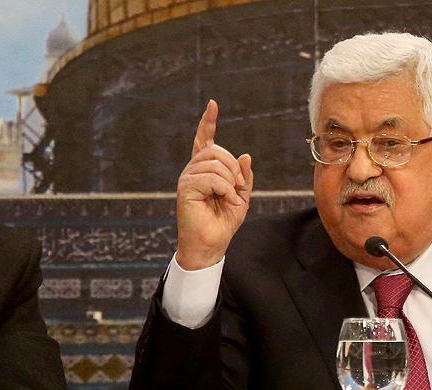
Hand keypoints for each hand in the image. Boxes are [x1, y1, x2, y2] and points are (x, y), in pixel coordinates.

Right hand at [176, 100, 253, 269]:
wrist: (212, 243)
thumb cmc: (224, 221)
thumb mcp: (241, 195)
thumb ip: (244, 176)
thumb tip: (245, 155)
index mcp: (206, 169)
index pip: (204, 140)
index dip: (208, 123)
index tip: (212, 105)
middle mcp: (194, 170)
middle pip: (216, 150)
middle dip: (234, 167)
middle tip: (238, 186)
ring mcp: (188, 177)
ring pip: (215, 163)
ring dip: (231, 180)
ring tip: (230, 197)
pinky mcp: (186, 188)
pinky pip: (211, 178)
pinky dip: (225, 189)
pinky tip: (226, 200)